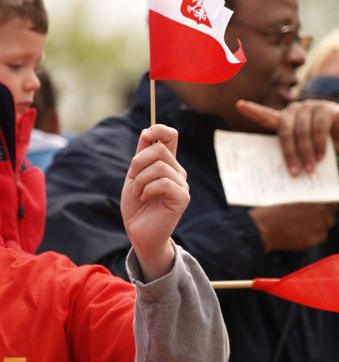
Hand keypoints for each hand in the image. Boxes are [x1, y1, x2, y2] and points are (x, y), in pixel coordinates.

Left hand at [121, 125, 189, 280]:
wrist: (139, 233)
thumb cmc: (137, 206)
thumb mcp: (134, 175)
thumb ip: (142, 155)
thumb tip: (147, 131)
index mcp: (167, 164)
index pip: (171, 136)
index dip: (159, 129)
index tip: (145, 135)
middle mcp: (177, 172)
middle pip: (160, 149)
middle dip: (139, 162)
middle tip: (133, 179)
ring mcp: (182, 185)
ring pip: (160, 166)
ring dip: (141, 179)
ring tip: (138, 192)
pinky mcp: (182, 198)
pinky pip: (164, 182)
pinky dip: (148, 189)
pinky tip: (145, 198)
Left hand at [236, 99, 338, 174]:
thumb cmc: (323, 142)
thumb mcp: (308, 149)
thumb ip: (297, 155)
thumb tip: (290, 175)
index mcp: (285, 120)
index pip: (267, 116)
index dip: (253, 110)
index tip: (239, 105)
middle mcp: (294, 110)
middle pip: (285, 131)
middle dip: (289, 154)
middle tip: (294, 172)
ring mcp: (309, 106)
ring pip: (302, 131)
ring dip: (306, 153)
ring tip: (310, 169)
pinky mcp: (324, 108)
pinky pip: (318, 128)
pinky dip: (319, 144)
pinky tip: (322, 157)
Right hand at [250, 202, 337, 252]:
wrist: (264, 227)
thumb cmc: (273, 210)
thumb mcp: (290, 196)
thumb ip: (305, 197)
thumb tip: (313, 198)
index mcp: (314, 200)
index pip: (332, 202)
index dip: (330, 204)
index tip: (328, 205)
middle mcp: (319, 213)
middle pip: (331, 216)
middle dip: (325, 216)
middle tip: (315, 217)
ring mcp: (318, 227)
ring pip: (325, 227)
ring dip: (319, 226)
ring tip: (306, 226)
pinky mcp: (313, 239)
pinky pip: (318, 238)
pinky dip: (313, 236)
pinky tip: (302, 233)